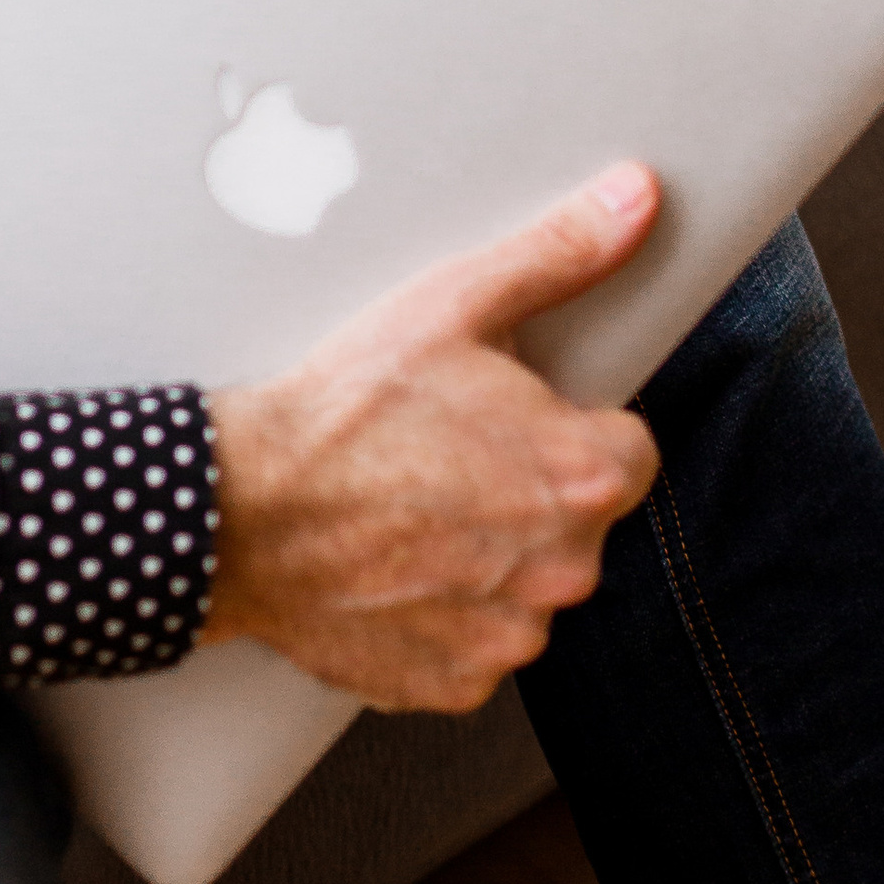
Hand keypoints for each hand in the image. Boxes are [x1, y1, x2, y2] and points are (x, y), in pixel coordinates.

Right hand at [199, 163, 663, 710]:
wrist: (245, 509)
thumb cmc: (348, 408)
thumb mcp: (455, 303)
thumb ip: (563, 252)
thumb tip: (638, 197)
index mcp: (581, 474)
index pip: (631, 451)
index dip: (574, 427)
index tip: (517, 420)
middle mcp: (562, 569)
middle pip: (580, 522)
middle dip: (533, 491)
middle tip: (451, 456)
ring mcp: (509, 637)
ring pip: (529, 585)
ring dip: (493, 556)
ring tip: (415, 508)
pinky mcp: (456, 686)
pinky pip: (477, 643)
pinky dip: (446, 613)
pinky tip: (395, 565)